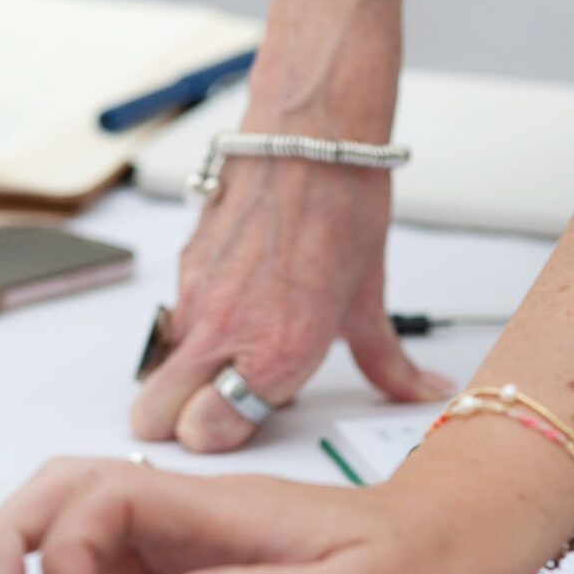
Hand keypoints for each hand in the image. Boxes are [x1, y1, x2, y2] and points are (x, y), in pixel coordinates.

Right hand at [0, 457, 504, 573]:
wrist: (451, 551)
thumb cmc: (415, 565)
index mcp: (219, 508)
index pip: (100, 501)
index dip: (65, 560)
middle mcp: (190, 515)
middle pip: (62, 506)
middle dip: (23, 557)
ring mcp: (188, 541)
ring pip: (91, 569)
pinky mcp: (195, 569)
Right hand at [132, 156, 448, 452]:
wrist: (309, 138)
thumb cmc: (341, 207)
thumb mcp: (368, 298)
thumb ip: (385, 360)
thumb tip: (420, 389)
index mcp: (275, 352)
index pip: (207, 435)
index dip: (221, 434)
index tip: (246, 420)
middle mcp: (223, 331)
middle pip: (154, 418)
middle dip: (178, 420)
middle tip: (220, 403)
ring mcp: (194, 299)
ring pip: (160, 368)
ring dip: (188, 371)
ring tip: (238, 346)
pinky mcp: (183, 269)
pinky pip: (173, 319)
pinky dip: (195, 325)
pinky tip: (237, 301)